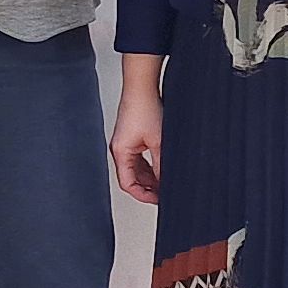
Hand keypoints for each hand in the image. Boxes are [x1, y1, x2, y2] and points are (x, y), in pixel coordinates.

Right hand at [110, 57, 163, 203]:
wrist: (142, 87)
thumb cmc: (144, 108)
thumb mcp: (159, 142)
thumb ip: (162, 165)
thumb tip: (169, 181)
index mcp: (120, 152)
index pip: (128, 184)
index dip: (143, 195)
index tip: (158, 200)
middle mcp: (119, 149)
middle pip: (131, 178)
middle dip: (148, 187)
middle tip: (164, 193)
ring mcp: (125, 143)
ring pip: (136, 169)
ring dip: (150, 177)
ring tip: (165, 182)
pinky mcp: (131, 137)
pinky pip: (139, 159)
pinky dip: (150, 166)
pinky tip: (162, 167)